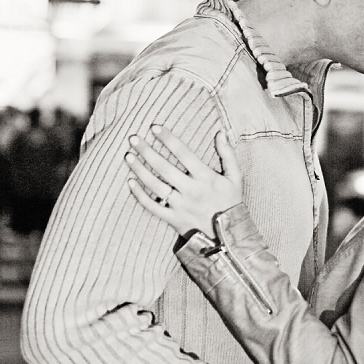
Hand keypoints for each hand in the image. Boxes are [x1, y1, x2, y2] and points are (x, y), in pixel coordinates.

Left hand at [125, 126, 241, 238]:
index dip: (168, 139)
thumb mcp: (235, 177)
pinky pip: (152, 206)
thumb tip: (220, 133)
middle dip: (147, 151)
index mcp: (206, 178)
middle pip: (164, 168)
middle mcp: (191, 191)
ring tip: (128, 156)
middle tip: (133, 138)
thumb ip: (228, 154)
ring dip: (140, 170)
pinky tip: (130, 182)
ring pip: (154, 185)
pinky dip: (139, 195)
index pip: (183, 154)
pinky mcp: (172, 219)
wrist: (228, 236)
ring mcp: (180, 206)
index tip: (154, 127)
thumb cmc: (231, 202)